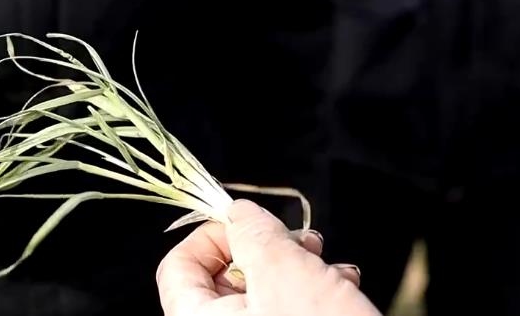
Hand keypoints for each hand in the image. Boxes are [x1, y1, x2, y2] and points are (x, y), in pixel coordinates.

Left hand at [156, 200, 381, 315]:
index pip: (177, 267)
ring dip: (299, 267)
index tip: (248, 223)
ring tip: (332, 268)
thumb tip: (240, 213)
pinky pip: (285, 311)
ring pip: (262, 292)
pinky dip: (311, 293)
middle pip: (225, 276)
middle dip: (269, 248)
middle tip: (303, 242)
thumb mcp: (284, 271)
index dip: (213, 235)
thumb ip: (253, 232)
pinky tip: (342, 287)